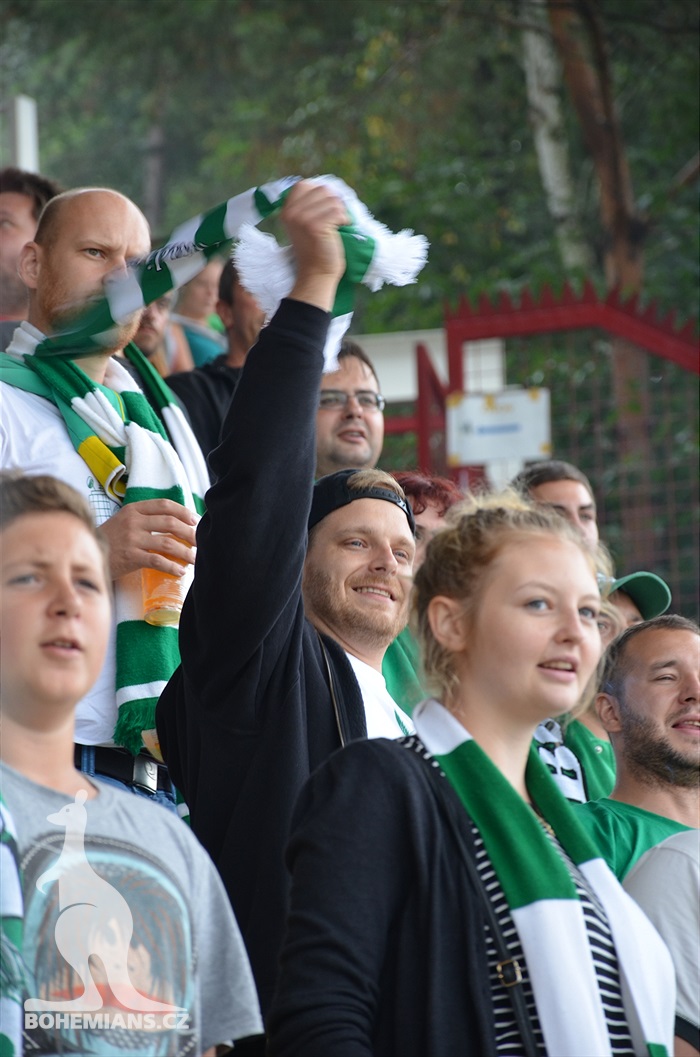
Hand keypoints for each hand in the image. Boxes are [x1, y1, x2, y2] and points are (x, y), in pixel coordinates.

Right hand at [98, 499, 197, 579]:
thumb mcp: (124, 521)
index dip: (183, 512)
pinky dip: (172, 567)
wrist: (87, 554)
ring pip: (167, 543)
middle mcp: (133, 521)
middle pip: (170, 523)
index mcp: (134, 510)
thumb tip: (175, 524)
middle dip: (190, 533)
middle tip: (200, 541)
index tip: (195, 520)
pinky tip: (180, 572)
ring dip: (185, 552)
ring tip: (195, 558)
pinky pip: (157, 561)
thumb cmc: (110, 539)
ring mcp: (132, 539)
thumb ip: (145, 519)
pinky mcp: (130, 556)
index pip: (164, 505)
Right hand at [282, 181, 348, 310]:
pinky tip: (343, 226)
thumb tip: (326, 188)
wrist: (317, 273)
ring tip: (339, 224)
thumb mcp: (304, 223)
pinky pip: (338, 212)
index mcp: (287, 210)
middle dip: (334, 202)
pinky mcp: (316, 227)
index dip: (320, 193)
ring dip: (341, 211)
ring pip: (332, 200)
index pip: (304, 185)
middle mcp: (292, 213)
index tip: (326, 208)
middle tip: (336, 218)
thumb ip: (308, 205)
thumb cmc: (315, 248)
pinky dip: (345, 218)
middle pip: (321, 190)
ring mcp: (302, 219)